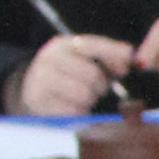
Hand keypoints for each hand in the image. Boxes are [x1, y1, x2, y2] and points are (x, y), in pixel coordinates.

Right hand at [13, 30, 135, 115]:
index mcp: (62, 45)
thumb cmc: (67, 76)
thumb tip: (128, 58)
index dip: (114, 53)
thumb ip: (110, 57)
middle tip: (98, 90)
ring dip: (90, 101)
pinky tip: (73, 108)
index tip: (128, 63)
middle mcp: (49, 58)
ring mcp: (41, 80)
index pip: (92, 44)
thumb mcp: (84, 60)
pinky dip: (79, 113)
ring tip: (84, 98)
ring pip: (84, 94)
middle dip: (101, 86)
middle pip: (92, 75)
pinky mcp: (38, 102)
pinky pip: (72, 112)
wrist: (30, 91)